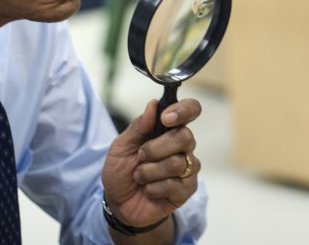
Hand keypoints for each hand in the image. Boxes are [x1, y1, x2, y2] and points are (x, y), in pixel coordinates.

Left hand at [101, 98, 201, 227]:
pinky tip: (148, 189)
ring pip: (177, 163)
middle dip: (156, 148)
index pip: (190, 110)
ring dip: (150, 171)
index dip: (184, 110)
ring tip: (139, 176)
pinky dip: (154, 188)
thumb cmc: (121, 171)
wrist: (118, 203)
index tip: (165, 118)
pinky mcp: (187, 188)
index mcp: (169, 129)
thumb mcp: (121, 146)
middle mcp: (183, 145)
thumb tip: (153, 105)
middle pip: (185, 136)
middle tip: (140, 156)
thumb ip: (138, 126)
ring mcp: (187, 167)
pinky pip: (175, 184)